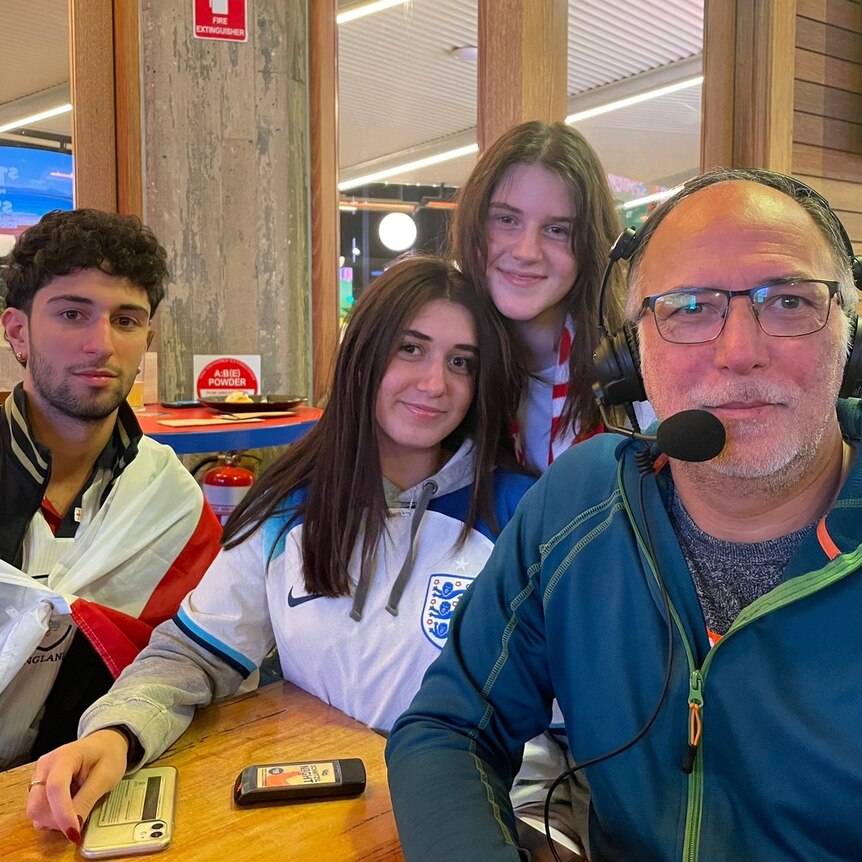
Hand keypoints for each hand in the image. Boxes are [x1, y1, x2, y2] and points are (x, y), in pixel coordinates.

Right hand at [26, 728, 129, 842]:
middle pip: (38, 804)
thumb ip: (88, 799)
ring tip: (77, 808)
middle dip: (56, 820)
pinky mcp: (38, 787)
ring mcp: (38, 776)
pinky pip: (38, 810)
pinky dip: (51, 817)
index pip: (56, 788)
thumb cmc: (108, 756)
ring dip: (53, 821)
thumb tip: (73, 826)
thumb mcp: (106, 776)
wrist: (104, 744)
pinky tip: (68, 807)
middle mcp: (45, 765)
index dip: (63, 813)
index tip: (74, 832)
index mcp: (65, 756)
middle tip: (79, 821)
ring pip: (35, 810)